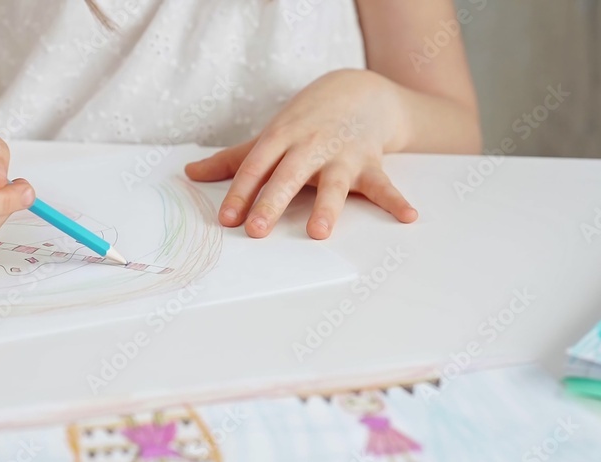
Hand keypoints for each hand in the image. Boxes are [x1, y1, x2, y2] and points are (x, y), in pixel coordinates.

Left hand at [185, 69, 417, 238]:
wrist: (359, 91)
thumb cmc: (307, 120)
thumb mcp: (271, 135)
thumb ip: (234, 159)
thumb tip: (191, 173)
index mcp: (282, 139)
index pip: (256, 166)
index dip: (239, 192)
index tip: (226, 219)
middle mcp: (310, 145)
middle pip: (288, 176)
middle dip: (272, 202)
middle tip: (258, 230)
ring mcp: (343, 154)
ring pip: (334, 182)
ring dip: (328, 206)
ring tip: (319, 231)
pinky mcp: (371, 162)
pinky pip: (384, 185)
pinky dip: (397, 201)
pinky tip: (408, 217)